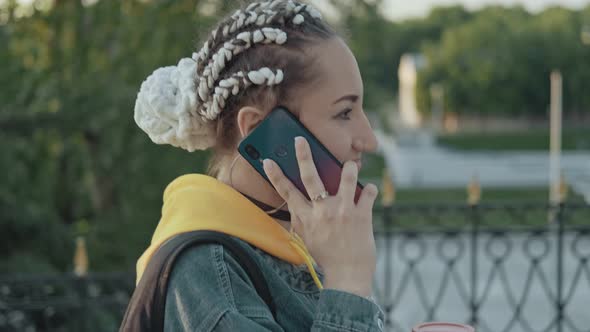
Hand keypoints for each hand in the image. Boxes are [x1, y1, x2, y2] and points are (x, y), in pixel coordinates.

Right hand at [262, 136, 378, 296]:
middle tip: (300, 140)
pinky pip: (368, 193)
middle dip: (304, 156)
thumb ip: (300, 221)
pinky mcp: (361, 215)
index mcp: (307, 217)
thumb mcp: (307, 239)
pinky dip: (370, 190)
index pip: (287, 192)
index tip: (268, 161)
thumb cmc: (327, 257)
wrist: (348, 275)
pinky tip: (369, 190)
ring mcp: (343, 211)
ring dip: (349, 169)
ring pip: (346, 179)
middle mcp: (322, 211)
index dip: (276, 176)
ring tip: (350, 165)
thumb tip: (295, 205)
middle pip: (311, 177)